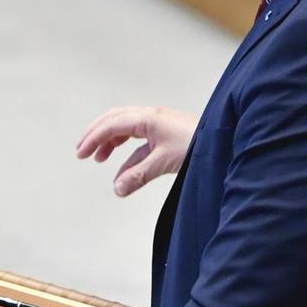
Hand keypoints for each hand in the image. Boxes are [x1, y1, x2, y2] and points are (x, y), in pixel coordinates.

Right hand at [76, 105, 197, 196]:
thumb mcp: (164, 162)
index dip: (94, 138)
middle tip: (82, 150)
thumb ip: (138, 175)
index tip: (81, 153)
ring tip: (100, 159)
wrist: (225, 143)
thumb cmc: (198, 146)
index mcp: (148, 118)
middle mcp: (151, 117)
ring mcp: (159, 124)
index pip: (112, 125)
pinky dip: (127, 151)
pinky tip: (124, 168)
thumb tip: (117, 189)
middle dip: (96, 134)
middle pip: (114, 119)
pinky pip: (139, 140)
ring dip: (110, 142)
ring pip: (126, 128)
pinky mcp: (166, 134)